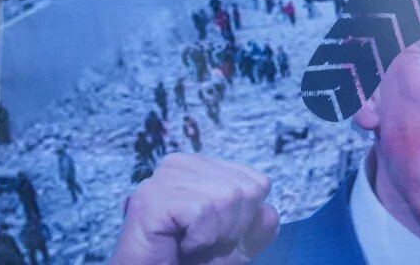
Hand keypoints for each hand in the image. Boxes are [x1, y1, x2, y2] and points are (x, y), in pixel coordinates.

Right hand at [109, 154, 279, 264]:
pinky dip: (199, 239)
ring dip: (213, 236)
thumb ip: (260, 226)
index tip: (215, 236)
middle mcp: (182, 163)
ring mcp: (163, 177)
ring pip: (227, 198)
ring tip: (187, 244)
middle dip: (230, 229)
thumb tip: (269, 209)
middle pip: (246, 190)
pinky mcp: (150, 197)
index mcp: (204, 166)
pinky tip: (177, 244)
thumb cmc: (189, 263)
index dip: (245, 222)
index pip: (258, 184)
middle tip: (199, 243)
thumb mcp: (236, 245)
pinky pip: (203, 211)